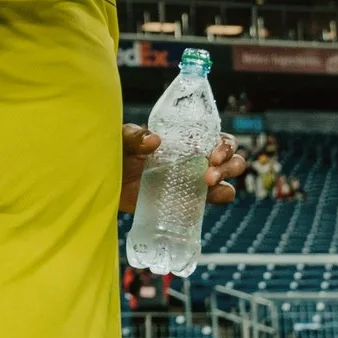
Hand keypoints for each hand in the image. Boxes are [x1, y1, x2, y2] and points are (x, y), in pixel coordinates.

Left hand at [120, 126, 245, 213]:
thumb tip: (154, 141)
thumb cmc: (117, 153)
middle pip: (231, 159)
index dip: (224, 145)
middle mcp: (195, 159)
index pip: (218, 137)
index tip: (212, 155)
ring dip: (226, 182)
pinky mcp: (186, 201)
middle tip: (209, 173)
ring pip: (226, 181)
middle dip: (229, 165)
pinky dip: (217, 199)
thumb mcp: (123, 139)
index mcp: (186, 139)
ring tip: (208, 183)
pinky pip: (211, 201)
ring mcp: (193, 181)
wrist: (106, 182)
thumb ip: (135, 135)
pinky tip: (209, 199)